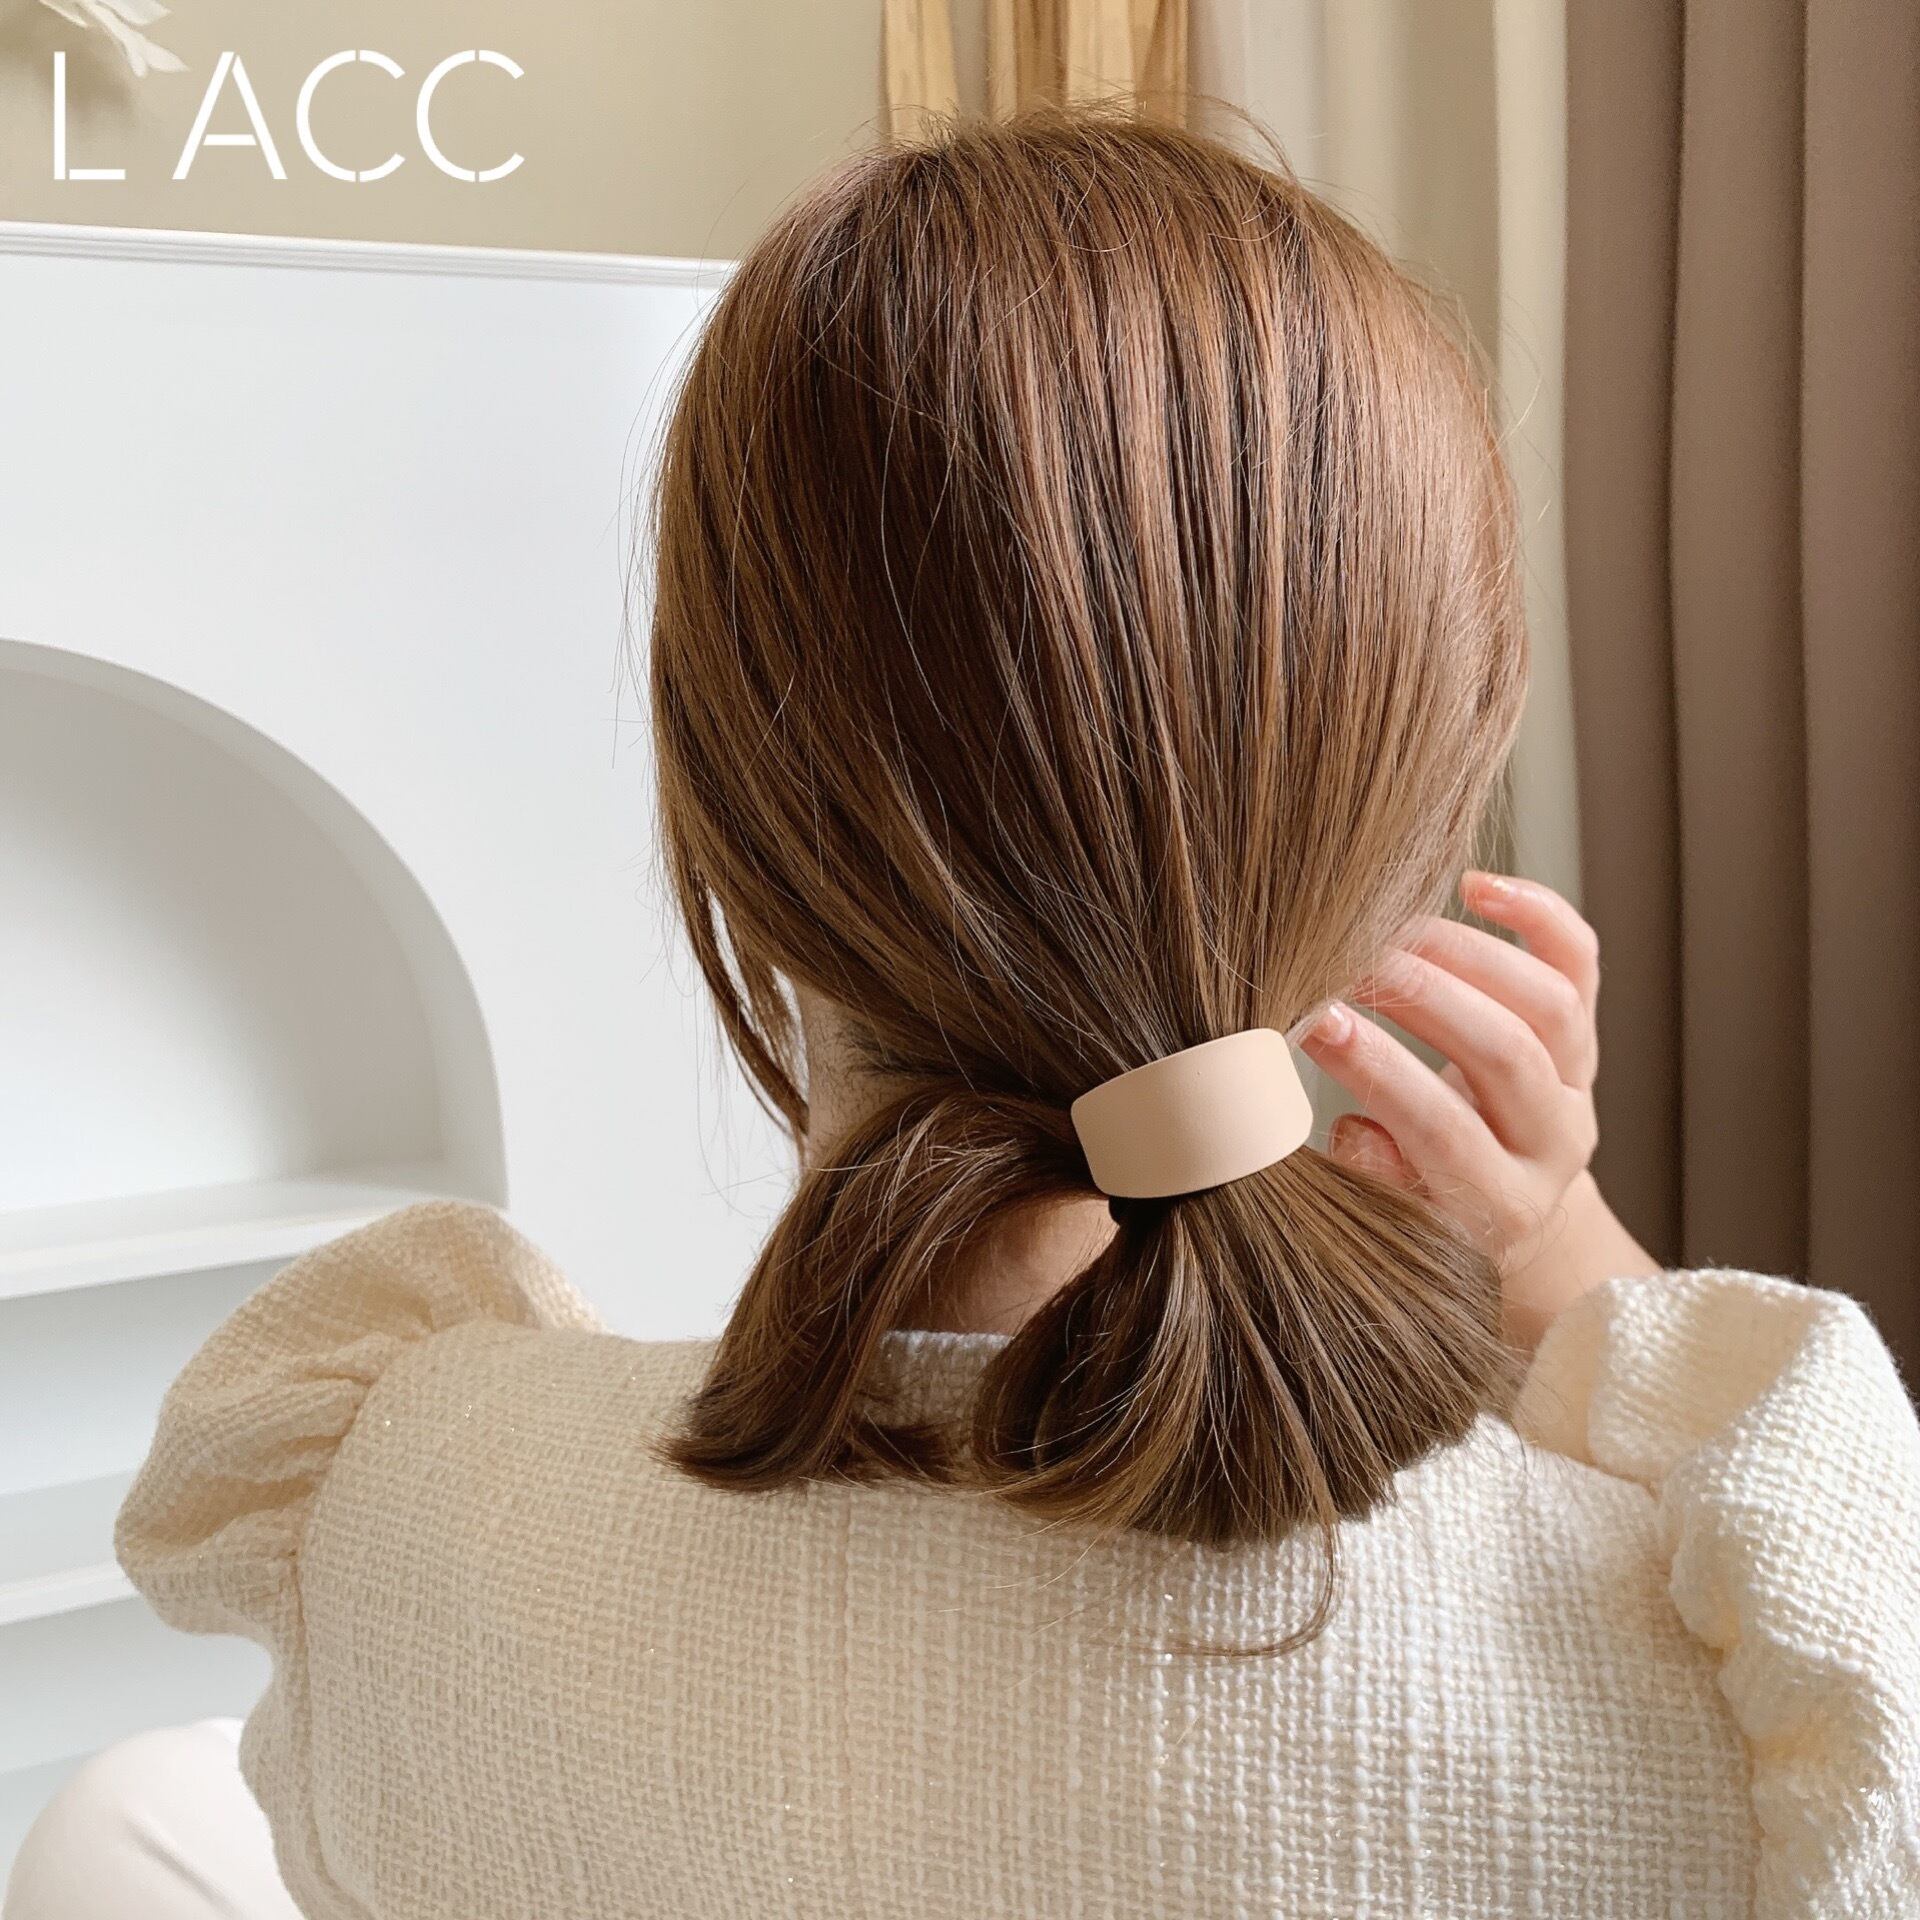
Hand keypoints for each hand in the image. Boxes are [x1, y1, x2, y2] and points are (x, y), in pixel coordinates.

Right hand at [1298, 871, 1658, 1349]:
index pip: (1444, 1131)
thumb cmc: (1420, 1209)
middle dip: (1419, 997)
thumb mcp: (1387, 1216)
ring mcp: (1578, 1082)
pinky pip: (1579, 961)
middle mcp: (1554, 1142)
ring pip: (1548, 1004)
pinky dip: (1537, 914)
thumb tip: (1353, 1127)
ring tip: (1389, 931)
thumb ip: (1368, 1176)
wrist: (1498, 1206)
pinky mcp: (1583, 1032)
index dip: (1378, 1072)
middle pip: (1505, 1055)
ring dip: (1464, 954)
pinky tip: (1474, 886)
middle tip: (1346, 960)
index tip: (1314, 1022)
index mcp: (1503, 1202)